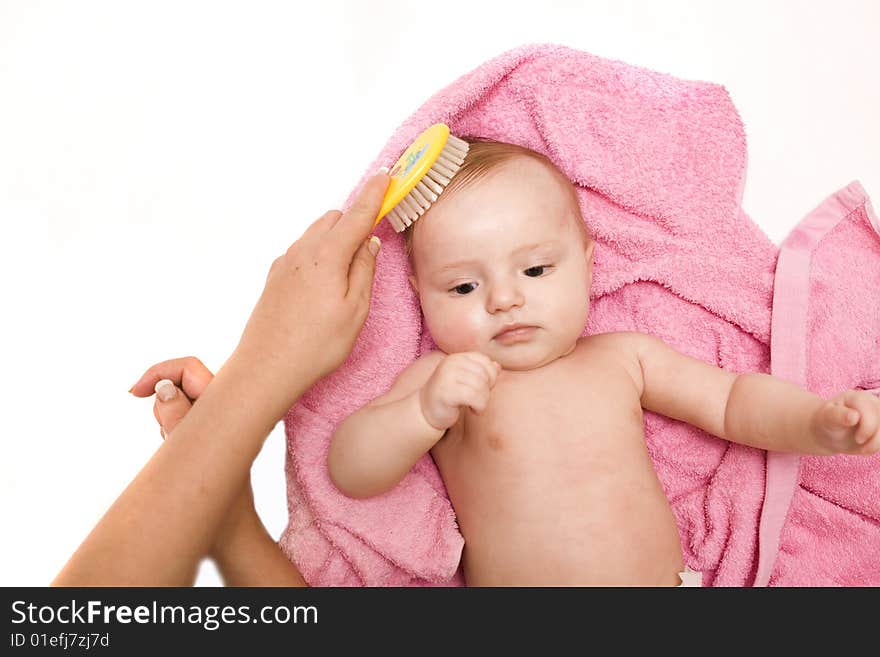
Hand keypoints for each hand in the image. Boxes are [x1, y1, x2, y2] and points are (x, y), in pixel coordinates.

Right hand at [129, 356, 258, 558]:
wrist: (232, 536)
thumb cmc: (218, 503)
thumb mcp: (190, 458)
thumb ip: (177, 418)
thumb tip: (166, 389)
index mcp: (230, 407)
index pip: (191, 368)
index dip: (160, 371)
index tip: (135, 393)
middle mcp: (229, 412)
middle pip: (185, 381)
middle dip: (161, 398)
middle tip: (159, 429)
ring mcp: (222, 426)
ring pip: (182, 403)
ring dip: (166, 418)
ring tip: (174, 451)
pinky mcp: (214, 441)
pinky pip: (185, 422)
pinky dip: (172, 431)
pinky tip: (177, 457)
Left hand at [232, 171, 389, 392]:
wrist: (266, 368)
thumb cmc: (316, 345)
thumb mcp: (356, 310)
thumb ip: (365, 270)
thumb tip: (368, 243)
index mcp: (327, 255)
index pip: (357, 214)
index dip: (375, 194)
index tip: (386, 175)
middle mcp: (303, 251)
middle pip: (334, 219)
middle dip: (355, 220)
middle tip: (372, 243)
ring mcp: (285, 263)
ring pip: (316, 234)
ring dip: (336, 238)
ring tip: (350, 272)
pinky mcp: (275, 277)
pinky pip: (303, 252)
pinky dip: (320, 254)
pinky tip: (326, 284)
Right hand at [419, 352, 501, 430]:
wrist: (425, 412)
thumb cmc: (449, 397)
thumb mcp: (466, 381)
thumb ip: (482, 372)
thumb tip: (498, 366)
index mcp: (457, 358)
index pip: (485, 361)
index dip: (490, 377)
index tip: (482, 389)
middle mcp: (451, 363)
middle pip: (485, 374)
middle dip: (487, 390)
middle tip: (478, 400)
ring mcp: (447, 376)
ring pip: (481, 386)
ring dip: (483, 401)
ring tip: (474, 406)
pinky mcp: (445, 392)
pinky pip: (474, 397)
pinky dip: (479, 407)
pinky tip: (472, 410)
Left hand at [811, 390, 879, 454]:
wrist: (829, 433)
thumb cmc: (827, 422)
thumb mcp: (827, 418)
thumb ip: (838, 415)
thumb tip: (854, 416)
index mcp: (858, 398)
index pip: (871, 410)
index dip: (868, 427)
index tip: (858, 439)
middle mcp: (872, 403)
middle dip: (875, 438)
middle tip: (859, 444)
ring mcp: (878, 415)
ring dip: (876, 444)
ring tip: (863, 449)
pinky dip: (877, 446)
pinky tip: (866, 448)